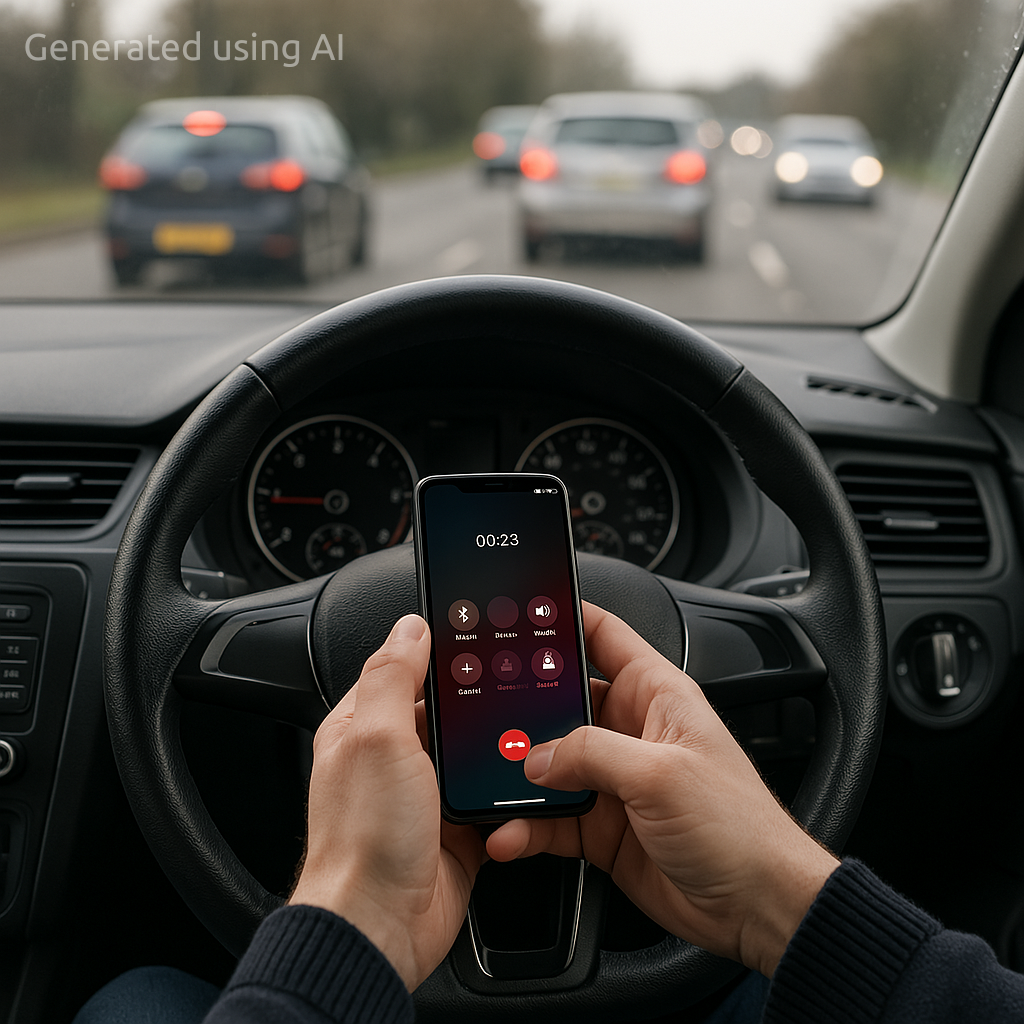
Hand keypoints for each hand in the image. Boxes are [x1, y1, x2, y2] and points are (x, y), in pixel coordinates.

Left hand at [289, 614, 482, 989]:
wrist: (381, 926)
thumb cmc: (363, 840)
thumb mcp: (377, 738)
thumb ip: (393, 676)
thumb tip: (409, 627)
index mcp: (362, 727)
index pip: (402, 669)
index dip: (436, 651)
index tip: (475, 634)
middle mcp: (391, 758)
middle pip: (444, 710)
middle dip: (476, 702)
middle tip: (512, 684)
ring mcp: (423, 795)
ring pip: (471, 753)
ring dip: (494, 748)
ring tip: (521, 735)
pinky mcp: (454, 828)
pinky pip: (489, 797)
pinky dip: (505, 792)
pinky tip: (518, 785)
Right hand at [486, 603, 837, 976]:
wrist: (757, 907)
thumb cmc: (739, 827)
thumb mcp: (661, 774)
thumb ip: (592, 754)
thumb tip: (538, 756)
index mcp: (655, 695)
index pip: (603, 636)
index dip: (563, 619)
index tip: (519, 614)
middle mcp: (631, 731)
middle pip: (563, 701)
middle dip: (524, 706)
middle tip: (486, 711)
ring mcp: (614, 780)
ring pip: (549, 764)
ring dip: (519, 775)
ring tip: (490, 780)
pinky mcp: (603, 827)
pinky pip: (551, 818)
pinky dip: (526, 826)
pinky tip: (510, 833)